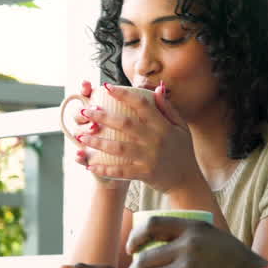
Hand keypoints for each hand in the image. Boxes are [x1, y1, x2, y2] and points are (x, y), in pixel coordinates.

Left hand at [79, 83, 203, 193]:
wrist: (187, 181)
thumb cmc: (182, 151)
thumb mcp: (181, 127)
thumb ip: (168, 108)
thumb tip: (157, 89)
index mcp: (163, 125)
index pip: (142, 104)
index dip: (124, 94)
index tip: (107, 87)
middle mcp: (156, 140)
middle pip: (125, 124)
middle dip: (103, 116)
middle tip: (85, 111)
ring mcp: (150, 157)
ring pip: (119, 148)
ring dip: (98, 142)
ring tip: (81, 136)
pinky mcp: (145, 173)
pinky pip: (122, 171)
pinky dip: (106, 169)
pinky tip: (90, 166)